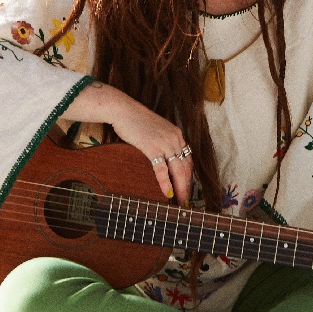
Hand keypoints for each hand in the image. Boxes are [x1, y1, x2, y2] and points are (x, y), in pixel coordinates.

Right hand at [61, 80, 192, 203]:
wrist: (123, 110)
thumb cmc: (135, 121)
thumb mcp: (155, 131)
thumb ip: (162, 143)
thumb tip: (162, 159)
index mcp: (177, 134)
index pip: (188, 159)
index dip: (189, 176)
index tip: (188, 188)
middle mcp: (175, 138)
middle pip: (186, 167)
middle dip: (187, 186)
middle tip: (185, 201)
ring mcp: (165, 143)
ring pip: (177, 170)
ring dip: (180, 188)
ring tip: (180, 201)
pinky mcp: (153, 147)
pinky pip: (161, 169)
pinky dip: (165, 182)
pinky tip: (167, 193)